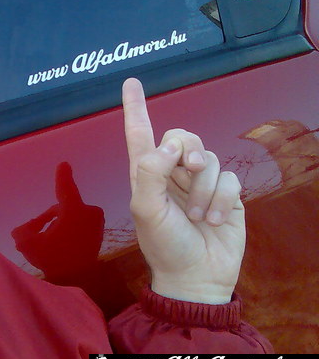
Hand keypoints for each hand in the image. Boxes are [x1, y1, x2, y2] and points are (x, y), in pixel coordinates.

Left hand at [122, 78, 244, 303]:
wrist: (196, 276)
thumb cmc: (164, 246)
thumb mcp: (146, 210)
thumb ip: (151, 172)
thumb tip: (170, 145)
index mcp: (146, 174)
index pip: (139, 133)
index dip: (135, 107)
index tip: (131, 82)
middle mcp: (171, 173)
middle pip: (181, 136)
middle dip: (186, 150)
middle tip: (187, 171)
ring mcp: (199, 182)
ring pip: (206, 158)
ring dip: (202, 188)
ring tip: (196, 215)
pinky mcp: (225, 193)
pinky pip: (228, 177)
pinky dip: (222, 198)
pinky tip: (214, 219)